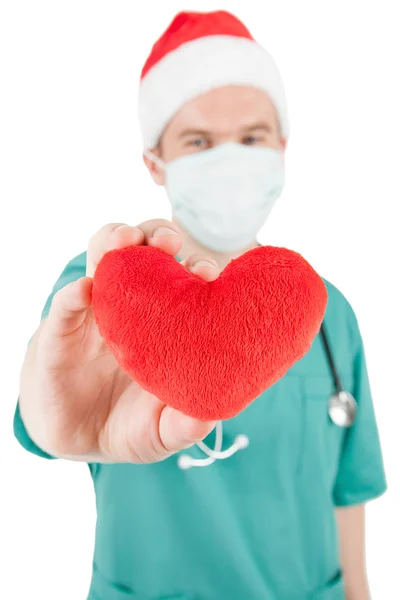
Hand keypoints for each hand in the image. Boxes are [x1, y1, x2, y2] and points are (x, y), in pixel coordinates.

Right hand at [21, 220, 219, 462]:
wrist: (78, 437)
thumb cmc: (130, 423)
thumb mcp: (161, 431)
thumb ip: (183, 426)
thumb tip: (206, 422)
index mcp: (163, 322)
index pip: (181, 279)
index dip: (195, 267)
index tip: (208, 272)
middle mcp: (130, 306)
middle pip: (143, 252)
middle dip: (157, 235)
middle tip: (169, 242)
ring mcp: (93, 313)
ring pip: (100, 259)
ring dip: (113, 240)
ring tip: (127, 241)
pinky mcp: (58, 334)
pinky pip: (63, 307)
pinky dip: (72, 294)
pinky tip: (84, 290)